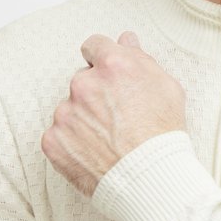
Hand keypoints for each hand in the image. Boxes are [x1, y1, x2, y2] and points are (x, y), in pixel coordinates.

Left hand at [42, 32, 185, 195]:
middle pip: (83, 79)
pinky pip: (59, 134)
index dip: (103, 59)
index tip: (107, 73)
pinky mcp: (53, 139)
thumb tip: (127, 42)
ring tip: (109, 139)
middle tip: (117, 116)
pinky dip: (73, 141)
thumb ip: (142, 59)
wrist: (150, 178)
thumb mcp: (167, 87)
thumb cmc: (163, 135)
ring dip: (84, 118)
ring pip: (71, 108)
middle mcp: (84, 84)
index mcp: (112, 66)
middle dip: (96, 93)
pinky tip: (95, 151)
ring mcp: (65, 112)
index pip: (94, 45)